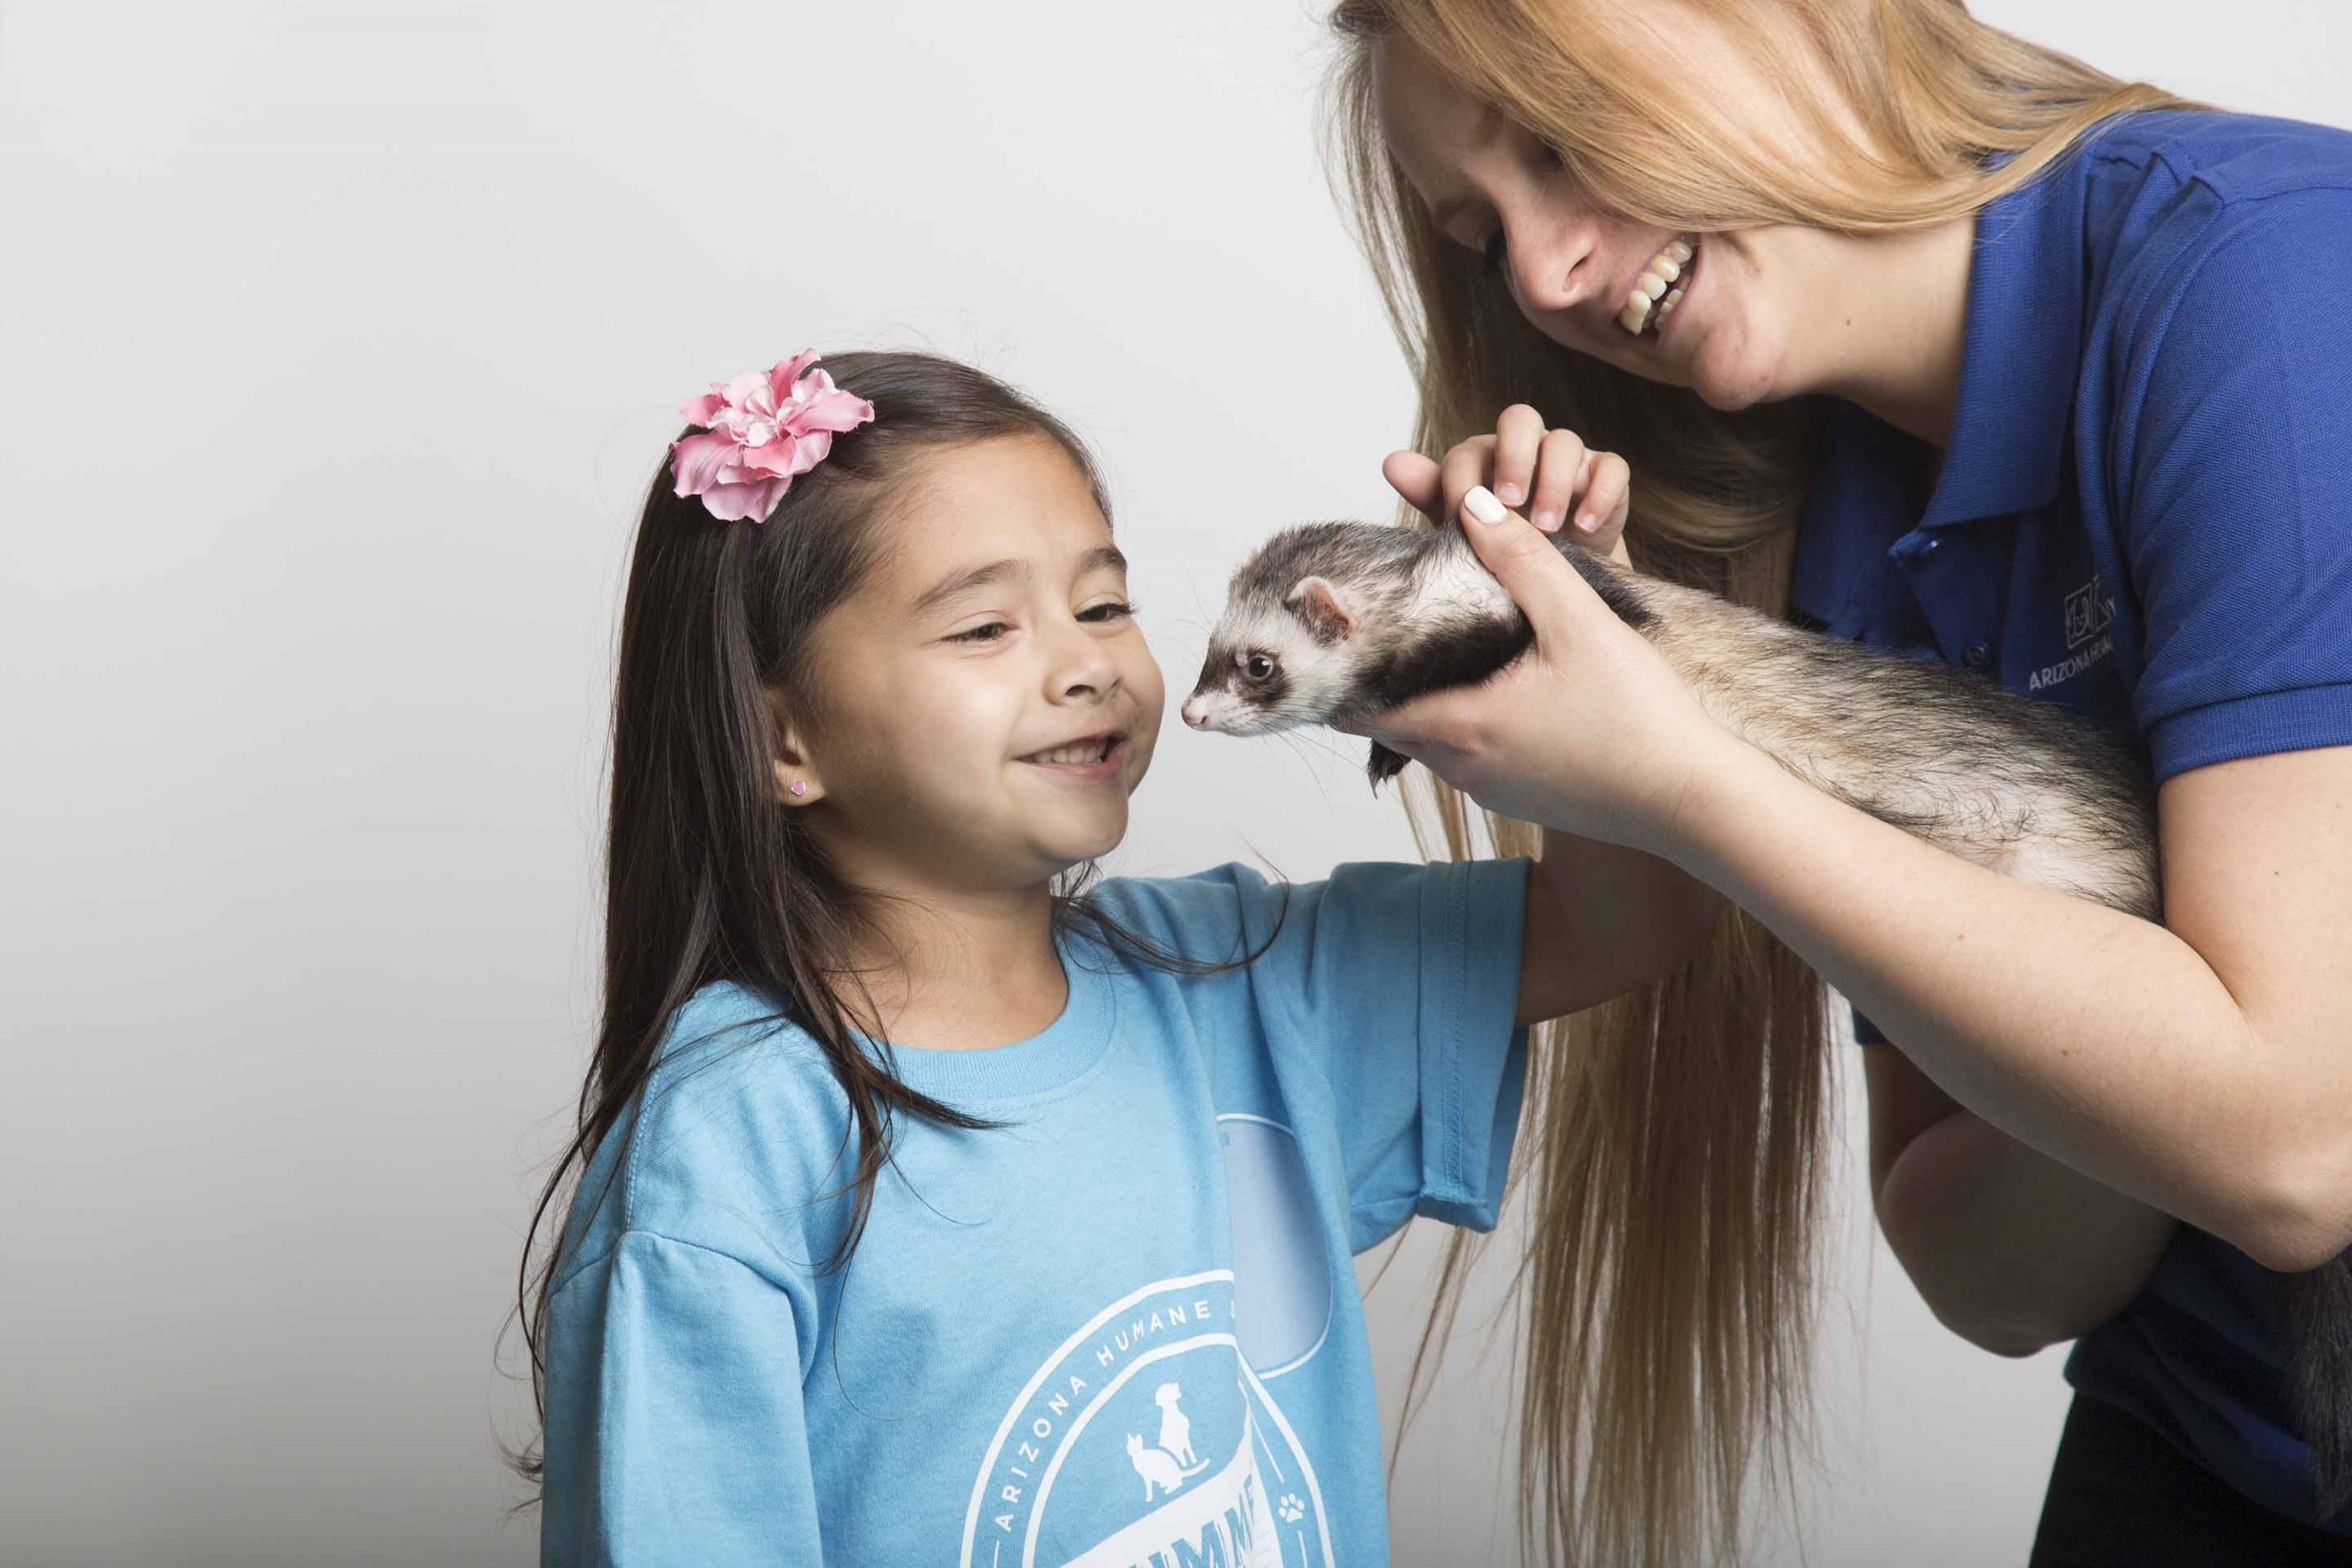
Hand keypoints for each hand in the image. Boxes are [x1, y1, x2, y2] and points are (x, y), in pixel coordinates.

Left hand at [1338, 485, 1741, 852]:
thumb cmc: (1640, 716)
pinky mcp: (1521, 799)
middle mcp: (1462, 769)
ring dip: (1432, 696)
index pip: (1362, 707)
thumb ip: (1522, 558)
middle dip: (1389, 674)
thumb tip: (1471, 503)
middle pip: (1393, 721)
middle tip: (1398, 619)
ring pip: (1432, 739)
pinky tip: (1502, 685)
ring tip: (1447, 642)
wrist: (1694, 800)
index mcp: (1458, 728)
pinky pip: (1471, 756)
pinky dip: (1468, 721)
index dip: (1353, 664)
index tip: (1355, 624)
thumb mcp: (1579, 621)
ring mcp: (1491, 791)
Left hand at [1383, 404, 1632, 564]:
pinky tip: (1585, 527)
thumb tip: (1391, 462)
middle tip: (1508, 502)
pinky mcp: (1605, 478)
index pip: (1469, 449)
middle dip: (1512, 457)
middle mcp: (1527, 451)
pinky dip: (1598, 493)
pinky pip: (1611, 467)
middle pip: (1519, 418)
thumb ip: (1432, 495)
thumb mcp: (1465, 533)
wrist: (1563, 588)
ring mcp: (1569, 461)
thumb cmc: (1504, 557)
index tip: (1461, 523)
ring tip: (1547, 530)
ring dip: (1552, 483)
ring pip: (1564, 441)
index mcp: (1486, 461)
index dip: (1462, 480)